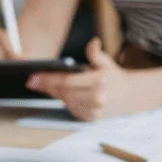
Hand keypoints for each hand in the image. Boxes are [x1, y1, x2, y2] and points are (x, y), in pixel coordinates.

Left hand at [26, 38, 148, 120]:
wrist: (129, 96)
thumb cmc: (114, 77)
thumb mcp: (106, 62)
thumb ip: (96, 53)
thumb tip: (93, 42)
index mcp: (100, 81)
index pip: (68, 81)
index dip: (48, 80)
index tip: (33, 77)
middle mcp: (97, 98)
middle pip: (64, 92)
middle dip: (46, 86)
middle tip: (32, 81)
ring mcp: (94, 111)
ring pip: (66, 101)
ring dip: (54, 94)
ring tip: (42, 85)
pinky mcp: (91, 119)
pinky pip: (71, 109)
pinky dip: (64, 101)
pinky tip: (58, 94)